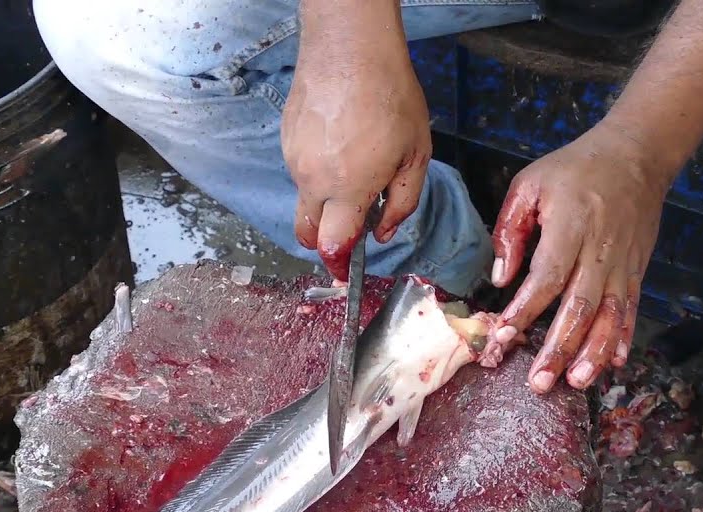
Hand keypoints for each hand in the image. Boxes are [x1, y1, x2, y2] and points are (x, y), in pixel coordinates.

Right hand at [282, 3, 429, 281]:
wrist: (350, 49)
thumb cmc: (390, 96)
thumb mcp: (416, 155)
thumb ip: (401, 203)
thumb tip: (383, 232)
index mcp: (347, 187)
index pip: (331, 244)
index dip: (339, 262)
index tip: (344, 271)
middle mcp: (312, 178)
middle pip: (307, 232)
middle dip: (326, 241)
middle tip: (350, 228)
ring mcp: (294, 158)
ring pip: (306, 198)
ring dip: (327, 199)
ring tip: (357, 164)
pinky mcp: (287, 140)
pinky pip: (301, 169)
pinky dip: (319, 171)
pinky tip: (341, 145)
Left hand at [487, 122, 671, 392]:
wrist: (636, 156)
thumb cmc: (575, 170)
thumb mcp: (530, 184)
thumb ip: (510, 230)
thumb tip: (500, 279)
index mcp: (571, 226)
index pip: (546, 277)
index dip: (525, 309)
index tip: (503, 335)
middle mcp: (600, 250)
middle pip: (580, 307)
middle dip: (559, 348)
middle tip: (539, 382)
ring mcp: (622, 264)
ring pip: (609, 316)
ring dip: (593, 353)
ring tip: (576, 383)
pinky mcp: (636, 271)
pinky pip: (630, 310)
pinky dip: (622, 339)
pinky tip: (612, 365)